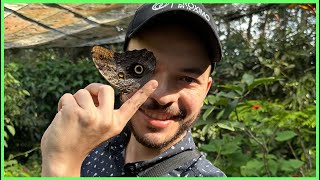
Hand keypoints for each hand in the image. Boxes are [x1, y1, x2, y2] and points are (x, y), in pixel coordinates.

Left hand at [41, 80, 157, 175]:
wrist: (63, 159)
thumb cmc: (78, 140)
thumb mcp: (99, 128)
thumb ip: (102, 111)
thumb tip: (95, 91)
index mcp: (116, 124)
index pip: (132, 105)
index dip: (144, 92)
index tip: (155, 81)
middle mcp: (107, 120)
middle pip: (106, 88)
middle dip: (93, 90)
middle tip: (84, 102)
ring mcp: (92, 117)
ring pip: (83, 92)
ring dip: (74, 101)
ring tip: (72, 117)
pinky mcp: (75, 113)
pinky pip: (68, 96)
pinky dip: (62, 104)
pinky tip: (63, 118)